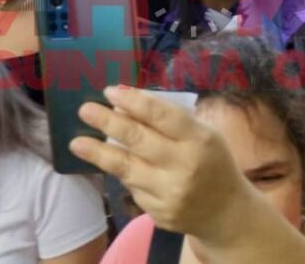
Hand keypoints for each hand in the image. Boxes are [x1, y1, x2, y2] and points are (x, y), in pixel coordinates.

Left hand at [70, 87, 250, 240]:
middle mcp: (185, 166)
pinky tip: (113, 165)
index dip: (134, 101)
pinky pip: (133, 189)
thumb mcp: (202, 135)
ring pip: (127, 169)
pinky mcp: (159, 213)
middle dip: (108, 123)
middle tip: (85, 110)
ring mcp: (171, 193)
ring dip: (99, 153)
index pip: (161, 116)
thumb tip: (124, 106)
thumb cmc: (212, 162)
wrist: (226, 212)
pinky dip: (123, 174)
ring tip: (77, 143)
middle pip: (139, 140)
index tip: (110, 91)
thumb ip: (169, 121)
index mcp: (199, 140)